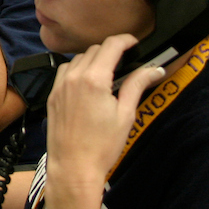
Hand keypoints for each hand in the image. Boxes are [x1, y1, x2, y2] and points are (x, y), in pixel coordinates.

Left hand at [44, 34, 166, 204]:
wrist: (73, 167)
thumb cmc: (102, 146)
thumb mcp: (126, 115)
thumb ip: (137, 85)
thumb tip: (155, 69)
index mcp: (94, 79)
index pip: (110, 45)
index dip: (125, 40)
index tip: (135, 44)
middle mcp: (74, 77)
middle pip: (94, 50)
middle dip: (111, 51)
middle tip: (125, 63)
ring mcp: (60, 85)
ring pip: (78, 58)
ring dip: (93, 60)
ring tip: (107, 75)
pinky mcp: (52, 95)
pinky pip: (65, 71)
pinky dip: (77, 70)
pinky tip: (87, 84)